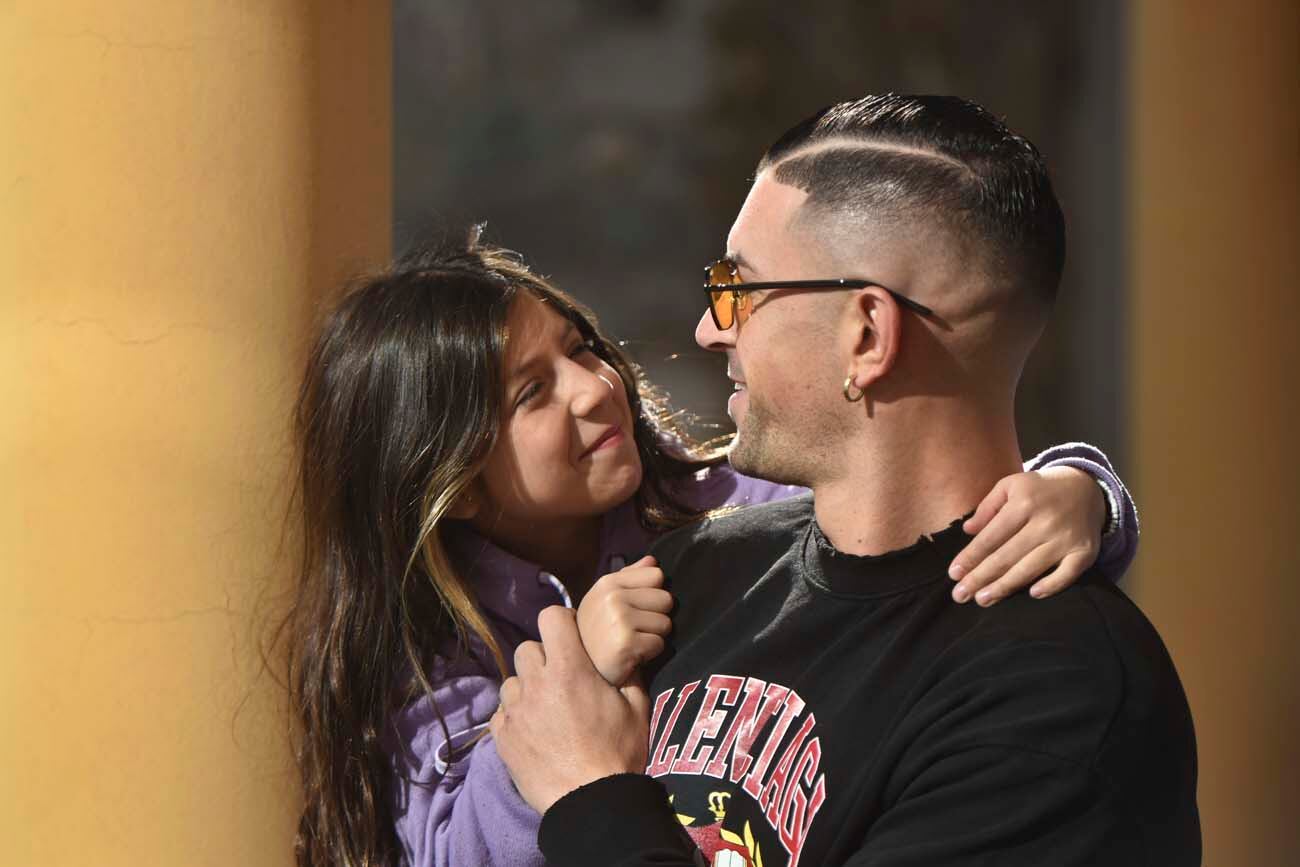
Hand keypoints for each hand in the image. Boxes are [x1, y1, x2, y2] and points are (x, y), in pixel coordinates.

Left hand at [491, 606, 650, 813]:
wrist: (590, 803)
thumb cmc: (618, 754)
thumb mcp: (636, 709)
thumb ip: (628, 674)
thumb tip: (625, 654)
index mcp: (570, 669)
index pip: (551, 617)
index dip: (562, 622)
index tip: (572, 638)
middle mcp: (536, 684)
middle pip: (528, 649)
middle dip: (543, 658)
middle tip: (561, 679)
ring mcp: (515, 711)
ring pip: (512, 682)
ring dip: (527, 689)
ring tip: (546, 710)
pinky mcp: (501, 737)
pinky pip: (502, 713)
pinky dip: (515, 717)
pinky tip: (533, 732)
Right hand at [576, 555, 673, 685]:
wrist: (585, 671)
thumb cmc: (600, 633)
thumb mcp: (607, 600)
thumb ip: (631, 578)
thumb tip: (653, 560)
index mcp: (608, 583)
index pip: (657, 575)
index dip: (652, 595)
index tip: (635, 609)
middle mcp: (611, 597)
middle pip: (666, 599)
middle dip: (656, 617)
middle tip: (634, 630)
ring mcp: (618, 620)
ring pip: (666, 623)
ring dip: (654, 636)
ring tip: (633, 642)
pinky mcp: (626, 644)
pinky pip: (660, 644)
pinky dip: (650, 653)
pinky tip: (632, 656)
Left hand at [948, 466, 1105, 605]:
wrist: (1085, 488)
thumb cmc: (1038, 490)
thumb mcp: (1010, 486)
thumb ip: (988, 507)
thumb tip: (967, 530)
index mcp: (1023, 503)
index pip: (991, 537)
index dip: (971, 557)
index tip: (954, 574)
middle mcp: (1045, 522)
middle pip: (1007, 556)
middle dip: (980, 577)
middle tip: (960, 595)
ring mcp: (1066, 539)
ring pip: (1031, 568)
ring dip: (1005, 587)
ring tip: (982, 600)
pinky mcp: (1085, 552)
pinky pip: (1067, 574)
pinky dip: (1051, 586)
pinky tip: (1032, 594)